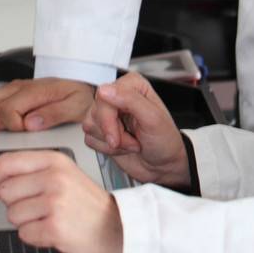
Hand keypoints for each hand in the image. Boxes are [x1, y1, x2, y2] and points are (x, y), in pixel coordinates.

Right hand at [0, 76, 94, 131]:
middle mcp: (17, 88)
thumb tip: (31, 124)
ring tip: (6, 129)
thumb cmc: (78, 95)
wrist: (80, 84)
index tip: (27, 131)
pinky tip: (2, 124)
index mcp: (33, 91)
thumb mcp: (76, 106)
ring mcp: (10, 90)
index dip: (14, 126)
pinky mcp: (7, 95)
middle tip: (12, 131)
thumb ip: (54, 114)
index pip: (7, 109)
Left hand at [0, 149, 123, 252]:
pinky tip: (54, 232)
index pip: (6, 163)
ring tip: (50, 220)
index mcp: (55, 161)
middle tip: (38, 210)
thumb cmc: (90, 207)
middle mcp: (54, 177)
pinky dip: (35, 237)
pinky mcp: (54, 227)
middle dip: (15, 206)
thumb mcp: (66, 175)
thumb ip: (35, 172)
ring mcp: (55, 202)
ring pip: (12, 215)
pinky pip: (24, 234)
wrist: (119, 230)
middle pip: (5, 192)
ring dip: (26, 223)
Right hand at [82, 73, 190, 188]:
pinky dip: (106, 149)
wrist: (162, 166)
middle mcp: (118, 97)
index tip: (118, 134)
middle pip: (95, 111)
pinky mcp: (101, 131)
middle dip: (113, 133)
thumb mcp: (153, 118)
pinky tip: (123, 148)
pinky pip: (89, 139)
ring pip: (90, 126)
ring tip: (131, 143)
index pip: (104, 94)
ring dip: (112, 143)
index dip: (108, 118)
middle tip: (132, 141)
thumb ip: (130, 100)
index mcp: (132, 86)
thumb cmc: (164, 141)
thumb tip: (106, 90)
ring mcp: (108, 115)